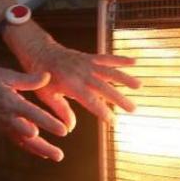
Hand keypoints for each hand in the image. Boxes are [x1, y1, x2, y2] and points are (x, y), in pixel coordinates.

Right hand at [0, 65, 69, 160]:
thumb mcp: (6, 74)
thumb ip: (28, 79)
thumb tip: (47, 77)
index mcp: (11, 103)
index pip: (34, 115)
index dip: (49, 123)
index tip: (64, 131)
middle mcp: (8, 118)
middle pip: (29, 136)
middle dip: (45, 146)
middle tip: (60, 155)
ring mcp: (3, 126)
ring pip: (24, 142)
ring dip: (40, 150)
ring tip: (56, 157)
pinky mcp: (1, 129)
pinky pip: (17, 141)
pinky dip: (30, 148)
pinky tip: (42, 153)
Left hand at [5, 24, 140, 130]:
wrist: (40, 52)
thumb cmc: (42, 79)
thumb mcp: (47, 97)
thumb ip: (61, 111)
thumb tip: (70, 128)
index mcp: (71, 85)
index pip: (91, 101)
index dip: (103, 112)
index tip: (113, 122)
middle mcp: (81, 73)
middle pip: (104, 88)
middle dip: (119, 99)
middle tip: (133, 109)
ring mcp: (87, 64)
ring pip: (109, 71)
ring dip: (125, 78)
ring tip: (139, 86)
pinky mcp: (89, 58)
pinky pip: (107, 58)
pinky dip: (120, 60)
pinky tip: (135, 62)